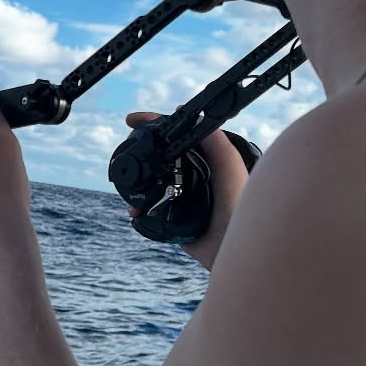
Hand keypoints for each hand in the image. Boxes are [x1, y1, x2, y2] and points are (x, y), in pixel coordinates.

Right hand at [124, 114, 251, 271]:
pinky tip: (134, 207)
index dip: (157, 125)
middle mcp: (194, 176)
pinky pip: (150, 207)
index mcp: (208, 161)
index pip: (178, 136)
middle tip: (126, 146)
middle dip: (143, 150)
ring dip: (137, 179)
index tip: (134, 121)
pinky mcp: (173, 218)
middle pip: (162, 156)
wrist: (233, 248)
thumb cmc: (240, 206)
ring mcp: (181, 197)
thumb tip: (193, 118)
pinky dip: (139, 205)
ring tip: (126, 179)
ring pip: (152, 181)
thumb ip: (216, 142)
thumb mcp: (230, 167)